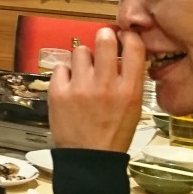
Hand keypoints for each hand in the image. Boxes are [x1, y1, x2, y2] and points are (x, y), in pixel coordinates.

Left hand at [48, 27, 145, 150]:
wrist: (89, 158)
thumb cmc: (113, 134)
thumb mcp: (134, 107)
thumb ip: (131, 80)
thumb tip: (125, 52)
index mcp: (129, 90)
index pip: (134, 48)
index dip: (129, 36)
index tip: (124, 35)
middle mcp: (105, 85)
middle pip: (104, 41)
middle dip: (104, 35)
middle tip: (103, 37)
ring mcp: (80, 88)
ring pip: (80, 51)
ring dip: (83, 58)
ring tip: (85, 71)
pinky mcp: (58, 92)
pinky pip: (61, 67)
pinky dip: (66, 73)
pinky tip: (71, 84)